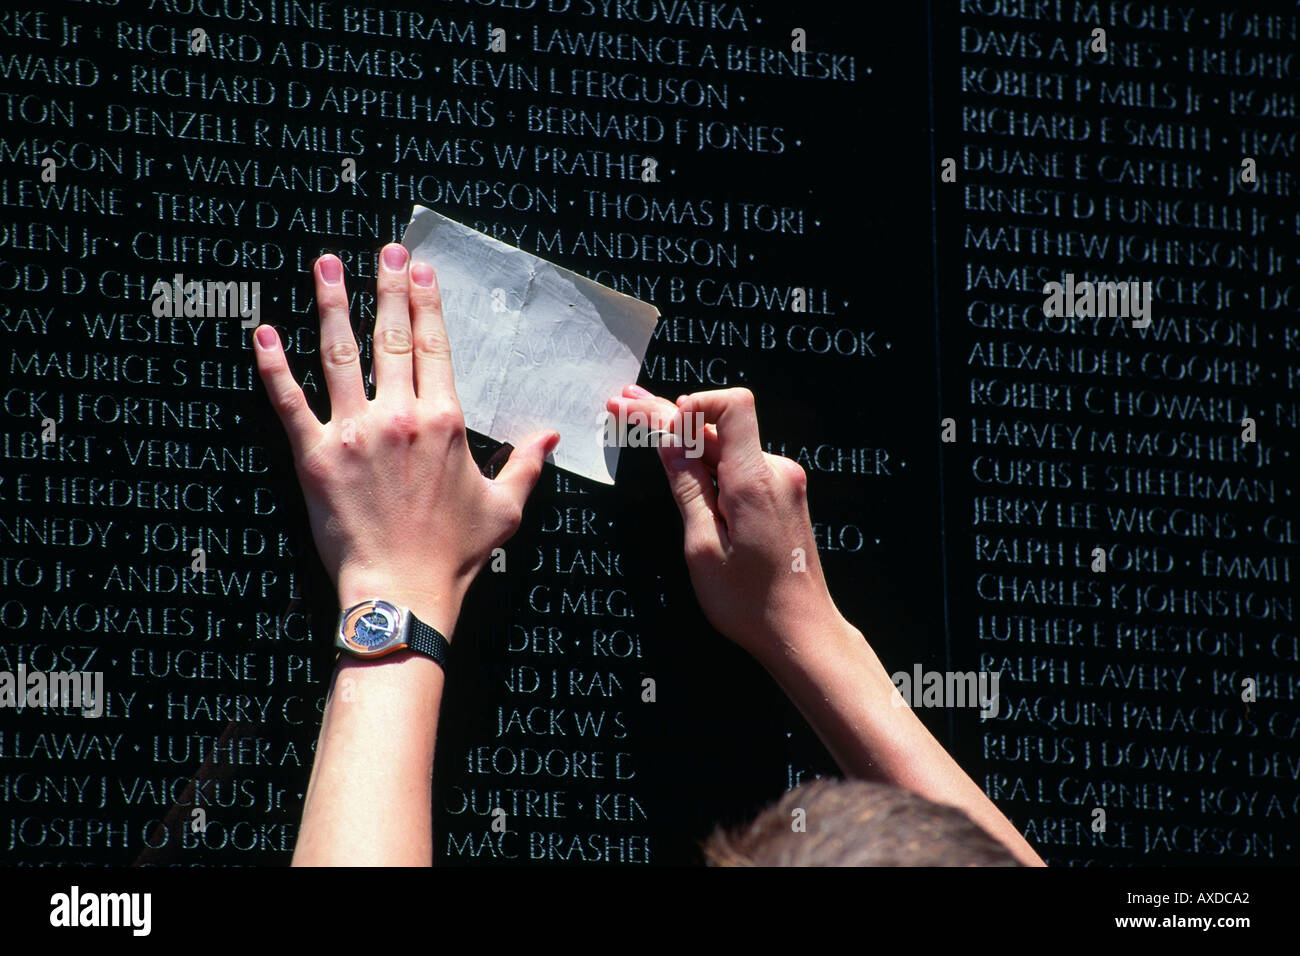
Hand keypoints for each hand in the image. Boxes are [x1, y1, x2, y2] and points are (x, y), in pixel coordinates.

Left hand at [255, 243, 559, 635]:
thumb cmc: (455, 555)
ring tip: (326, 265)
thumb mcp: (505, 507)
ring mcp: (355, 434)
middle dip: (387, 288)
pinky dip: (274, 368)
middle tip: (383, 251)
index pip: (435, 347)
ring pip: (340, 356)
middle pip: (392, 338)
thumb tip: (553, 436)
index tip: (420, 271)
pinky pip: (290, 404)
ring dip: (332, 305)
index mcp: (446, 423)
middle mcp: (401, 417)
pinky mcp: (317, 458)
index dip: (427, 303)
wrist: (403, 592)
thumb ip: (527, 464)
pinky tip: (264, 333)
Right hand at [607, 385, 843, 663]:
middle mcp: (774, 473)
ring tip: (638, 416)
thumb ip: (686, 486)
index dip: (692, 404)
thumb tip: (667, 441)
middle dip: (670, 415)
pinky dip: (706, 460)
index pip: (732, 406)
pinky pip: (738, 466)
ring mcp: (781, 484)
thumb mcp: (703, 545)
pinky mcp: (780, 497)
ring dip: (684, 436)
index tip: (655, 418)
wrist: (800, 631)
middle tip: (623, 404)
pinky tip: (676, 455)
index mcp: (754, 481)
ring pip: (726, 446)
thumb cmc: (751, 602)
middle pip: (720, 424)